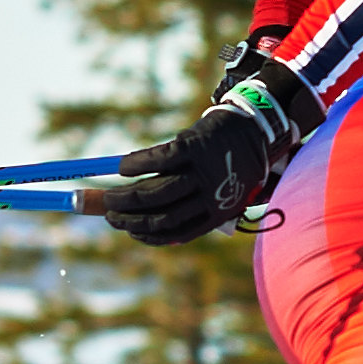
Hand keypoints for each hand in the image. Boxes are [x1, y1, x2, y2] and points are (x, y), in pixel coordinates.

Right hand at [87, 49, 320, 245]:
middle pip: (160, 216)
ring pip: (153, 193)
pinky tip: (122, 168)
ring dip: (124, 198)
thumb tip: (153, 228)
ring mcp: (200, 171)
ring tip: (106, 197)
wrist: (256, 128)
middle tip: (109, 214)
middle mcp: (209, 196)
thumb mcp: (225, 194)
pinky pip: (155, 161)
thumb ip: (196, 211)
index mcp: (217, 213)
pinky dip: (134, 165)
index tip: (128, 230)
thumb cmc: (235, 164)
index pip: (175, 233)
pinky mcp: (191, 146)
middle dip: (129, 219)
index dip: (147, 235)